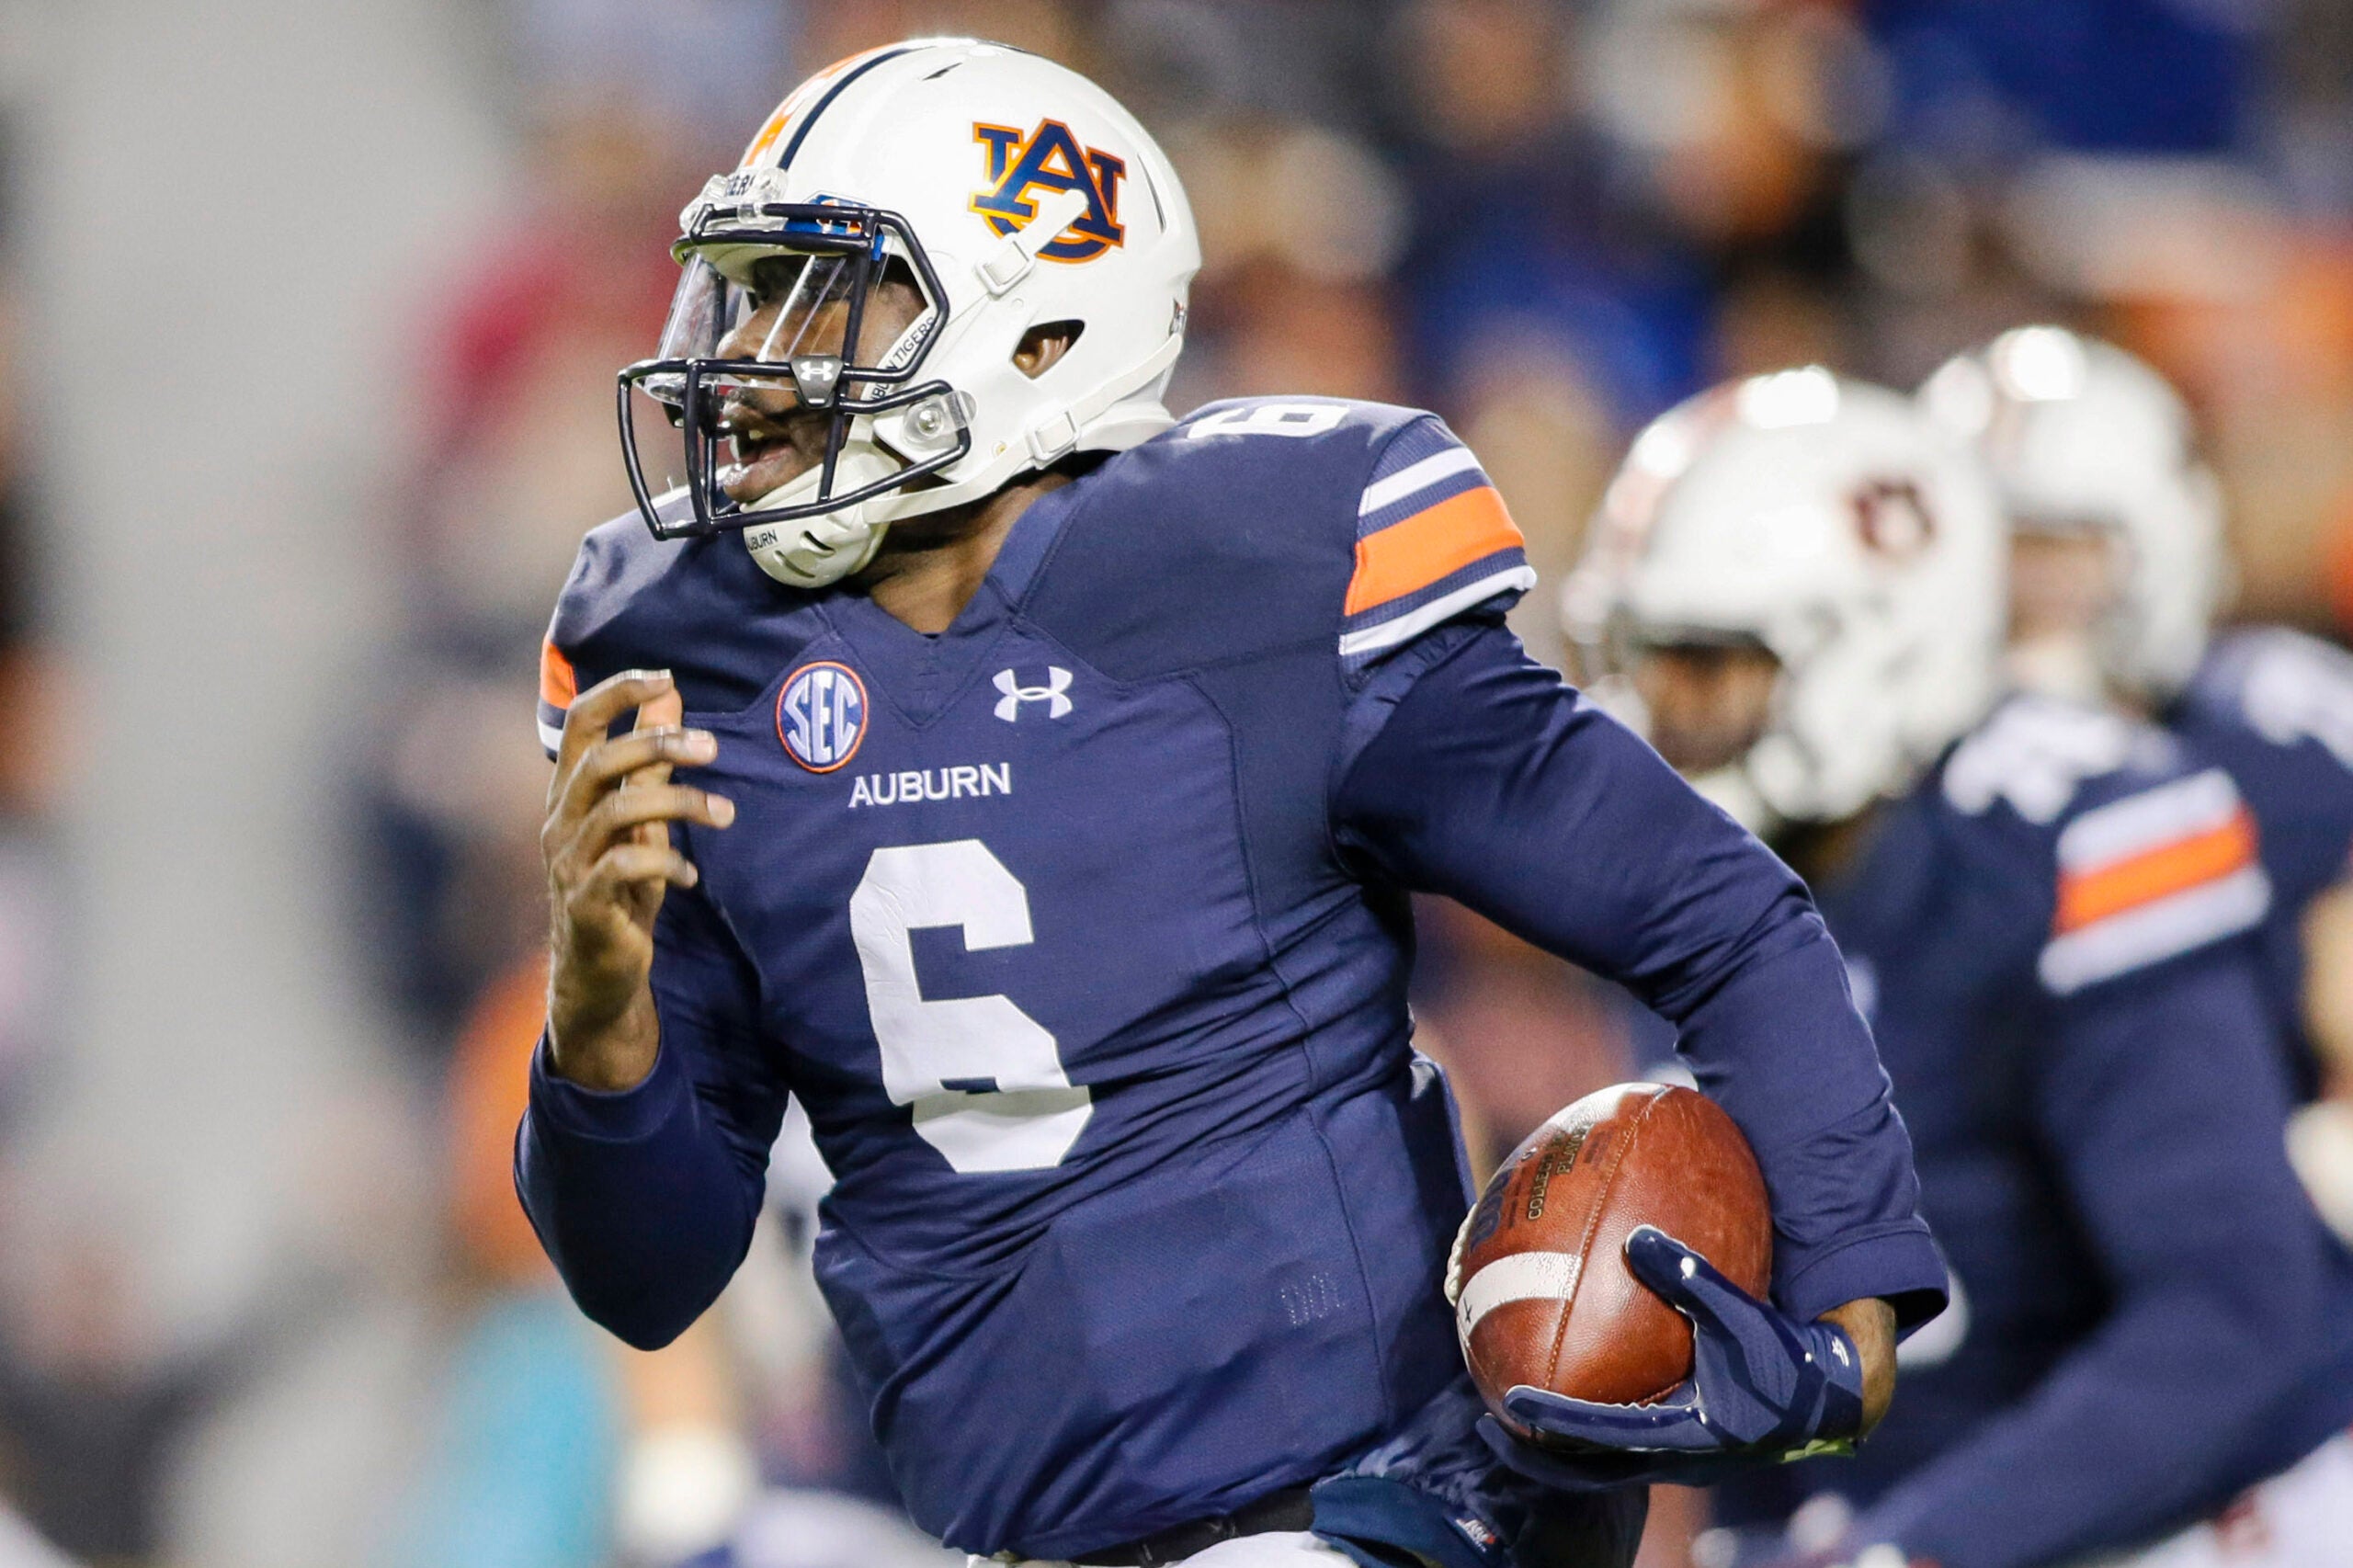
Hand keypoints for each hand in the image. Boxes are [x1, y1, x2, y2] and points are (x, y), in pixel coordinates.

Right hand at [543, 669, 734, 1090]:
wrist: (601, 973)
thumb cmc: (623, 889)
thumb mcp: (642, 819)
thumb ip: (651, 762)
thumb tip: (669, 693)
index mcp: (570, 793)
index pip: (578, 724)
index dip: (617, 693)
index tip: (665, 677)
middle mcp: (560, 821)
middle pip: (598, 760)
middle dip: (658, 744)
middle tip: (713, 748)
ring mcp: (567, 864)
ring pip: (616, 810)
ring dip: (678, 803)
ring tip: (724, 813)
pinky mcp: (585, 904)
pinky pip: (624, 866)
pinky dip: (666, 861)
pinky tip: (691, 874)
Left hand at [1479, 1226, 1877, 1490]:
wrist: (1833, 1399)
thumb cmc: (1788, 1359)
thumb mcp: (1742, 1317)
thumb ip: (1690, 1279)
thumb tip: (1634, 1237)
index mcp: (1683, 1435)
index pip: (1602, 1434)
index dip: (1552, 1420)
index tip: (1507, 1403)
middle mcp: (1672, 1456)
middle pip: (1586, 1469)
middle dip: (1534, 1454)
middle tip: (1486, 1426)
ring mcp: (1676, 1457)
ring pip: (1601, 1465)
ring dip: (1556, 1448)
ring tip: (1510, 1422)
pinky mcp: (1683, 1445)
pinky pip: (1624, 1442)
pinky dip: (1591, 1426)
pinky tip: (1574, 1387)